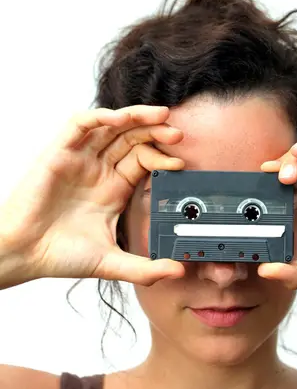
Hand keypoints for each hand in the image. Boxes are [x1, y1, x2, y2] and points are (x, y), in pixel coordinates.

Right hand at [0, 105, 185, 287]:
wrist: (24, 255)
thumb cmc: (60, 255)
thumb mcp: (111, 262)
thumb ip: (145, 269)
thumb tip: (178, 272)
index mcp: (113, 188)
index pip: (143, 160)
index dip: (162, 157)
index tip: (180, 163)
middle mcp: (99, 170)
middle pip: (132, 138)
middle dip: (156, 132)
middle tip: (177, 135)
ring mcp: (80, 159)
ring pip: (111, 126)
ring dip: (135, 117)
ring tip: (160, 116)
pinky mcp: (59, 152)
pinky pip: (80, 125)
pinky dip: (100, 117)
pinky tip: (120, 119)